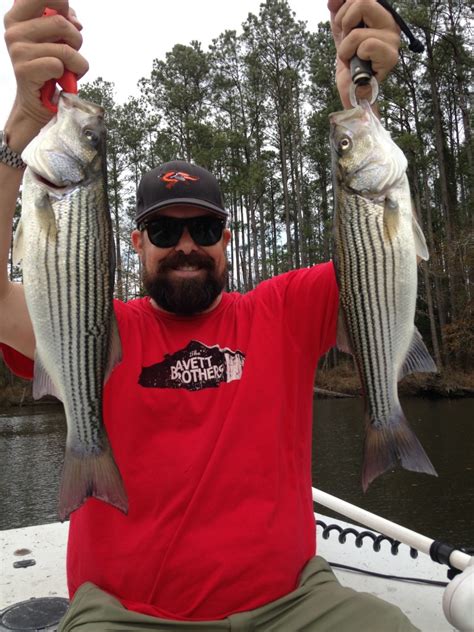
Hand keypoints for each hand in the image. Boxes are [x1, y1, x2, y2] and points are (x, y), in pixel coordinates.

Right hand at [3, 0, 87, 147]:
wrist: (38, 101)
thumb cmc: (48, 66)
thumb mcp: (55, 38)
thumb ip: (63, 20)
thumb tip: (74, 20)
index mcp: (18, 16)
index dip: (62, 4)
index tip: (69, 20)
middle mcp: (14, 30)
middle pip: (61, 22)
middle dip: (76, 40)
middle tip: (73, 52)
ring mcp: (17, 50)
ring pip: (64, 48)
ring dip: (77, 62)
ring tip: (70, 69)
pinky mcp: (24, 70)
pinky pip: (58, 65)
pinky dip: (68, 74)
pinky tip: (61, 79)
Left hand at [328, 0, 399, 108]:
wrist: (349, 85)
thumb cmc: (348, 55)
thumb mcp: (340, 25)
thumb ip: (338, 7)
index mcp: (381, 13)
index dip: (343, 8)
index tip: (342, 26)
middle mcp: (391, 23)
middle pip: (363, 2)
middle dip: (344, 24)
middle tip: (347, 41)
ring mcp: (393, 40)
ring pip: (357, 31)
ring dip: (345, 47)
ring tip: (351, 55)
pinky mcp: (390, 57)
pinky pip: (366, 46)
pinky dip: (353, 57)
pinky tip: (358, 63)